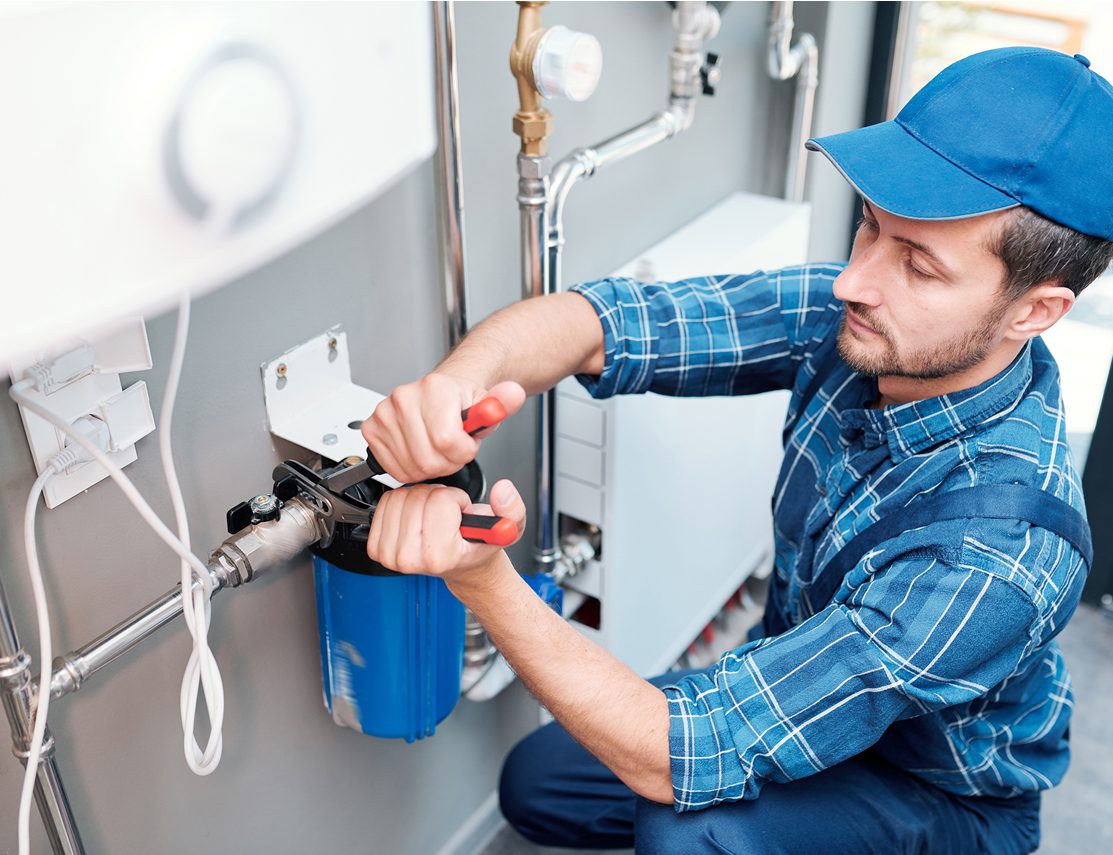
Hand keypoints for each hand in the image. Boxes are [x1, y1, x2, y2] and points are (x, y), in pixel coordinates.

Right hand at [360, 373, 525, 482]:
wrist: (441, 394)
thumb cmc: (461, 403)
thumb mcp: (488, 404)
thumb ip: (502, 404)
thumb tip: (514, 394)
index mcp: (434, 388)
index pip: (447, 441)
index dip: (463, 452)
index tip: (466, 444)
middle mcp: (405, 397)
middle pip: (428, 458)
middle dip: (448, 462)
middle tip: (453, 449)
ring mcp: (385, 413)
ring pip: (411, 467)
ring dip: (430, 467)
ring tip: (437, 449)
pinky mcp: (373, 429)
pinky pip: (394, 468)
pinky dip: (410, 468)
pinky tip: (419, 452)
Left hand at [366, 479, 526, 581]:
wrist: (462, 565)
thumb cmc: (478, 546)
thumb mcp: (509, 527)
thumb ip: (512, 508)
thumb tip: (503, 492)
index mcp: (440, 556)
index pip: (440, 500)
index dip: (456, 500)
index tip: (460, 517)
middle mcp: (411, 559)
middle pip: (418, 496)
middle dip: (437, 498)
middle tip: (447, 517)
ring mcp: (391, 556)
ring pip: (400, 497)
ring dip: (419, 499)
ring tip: (433, 517)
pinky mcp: (378, 549)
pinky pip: (385, 504)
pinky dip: (402, 503)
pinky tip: (417, 519)